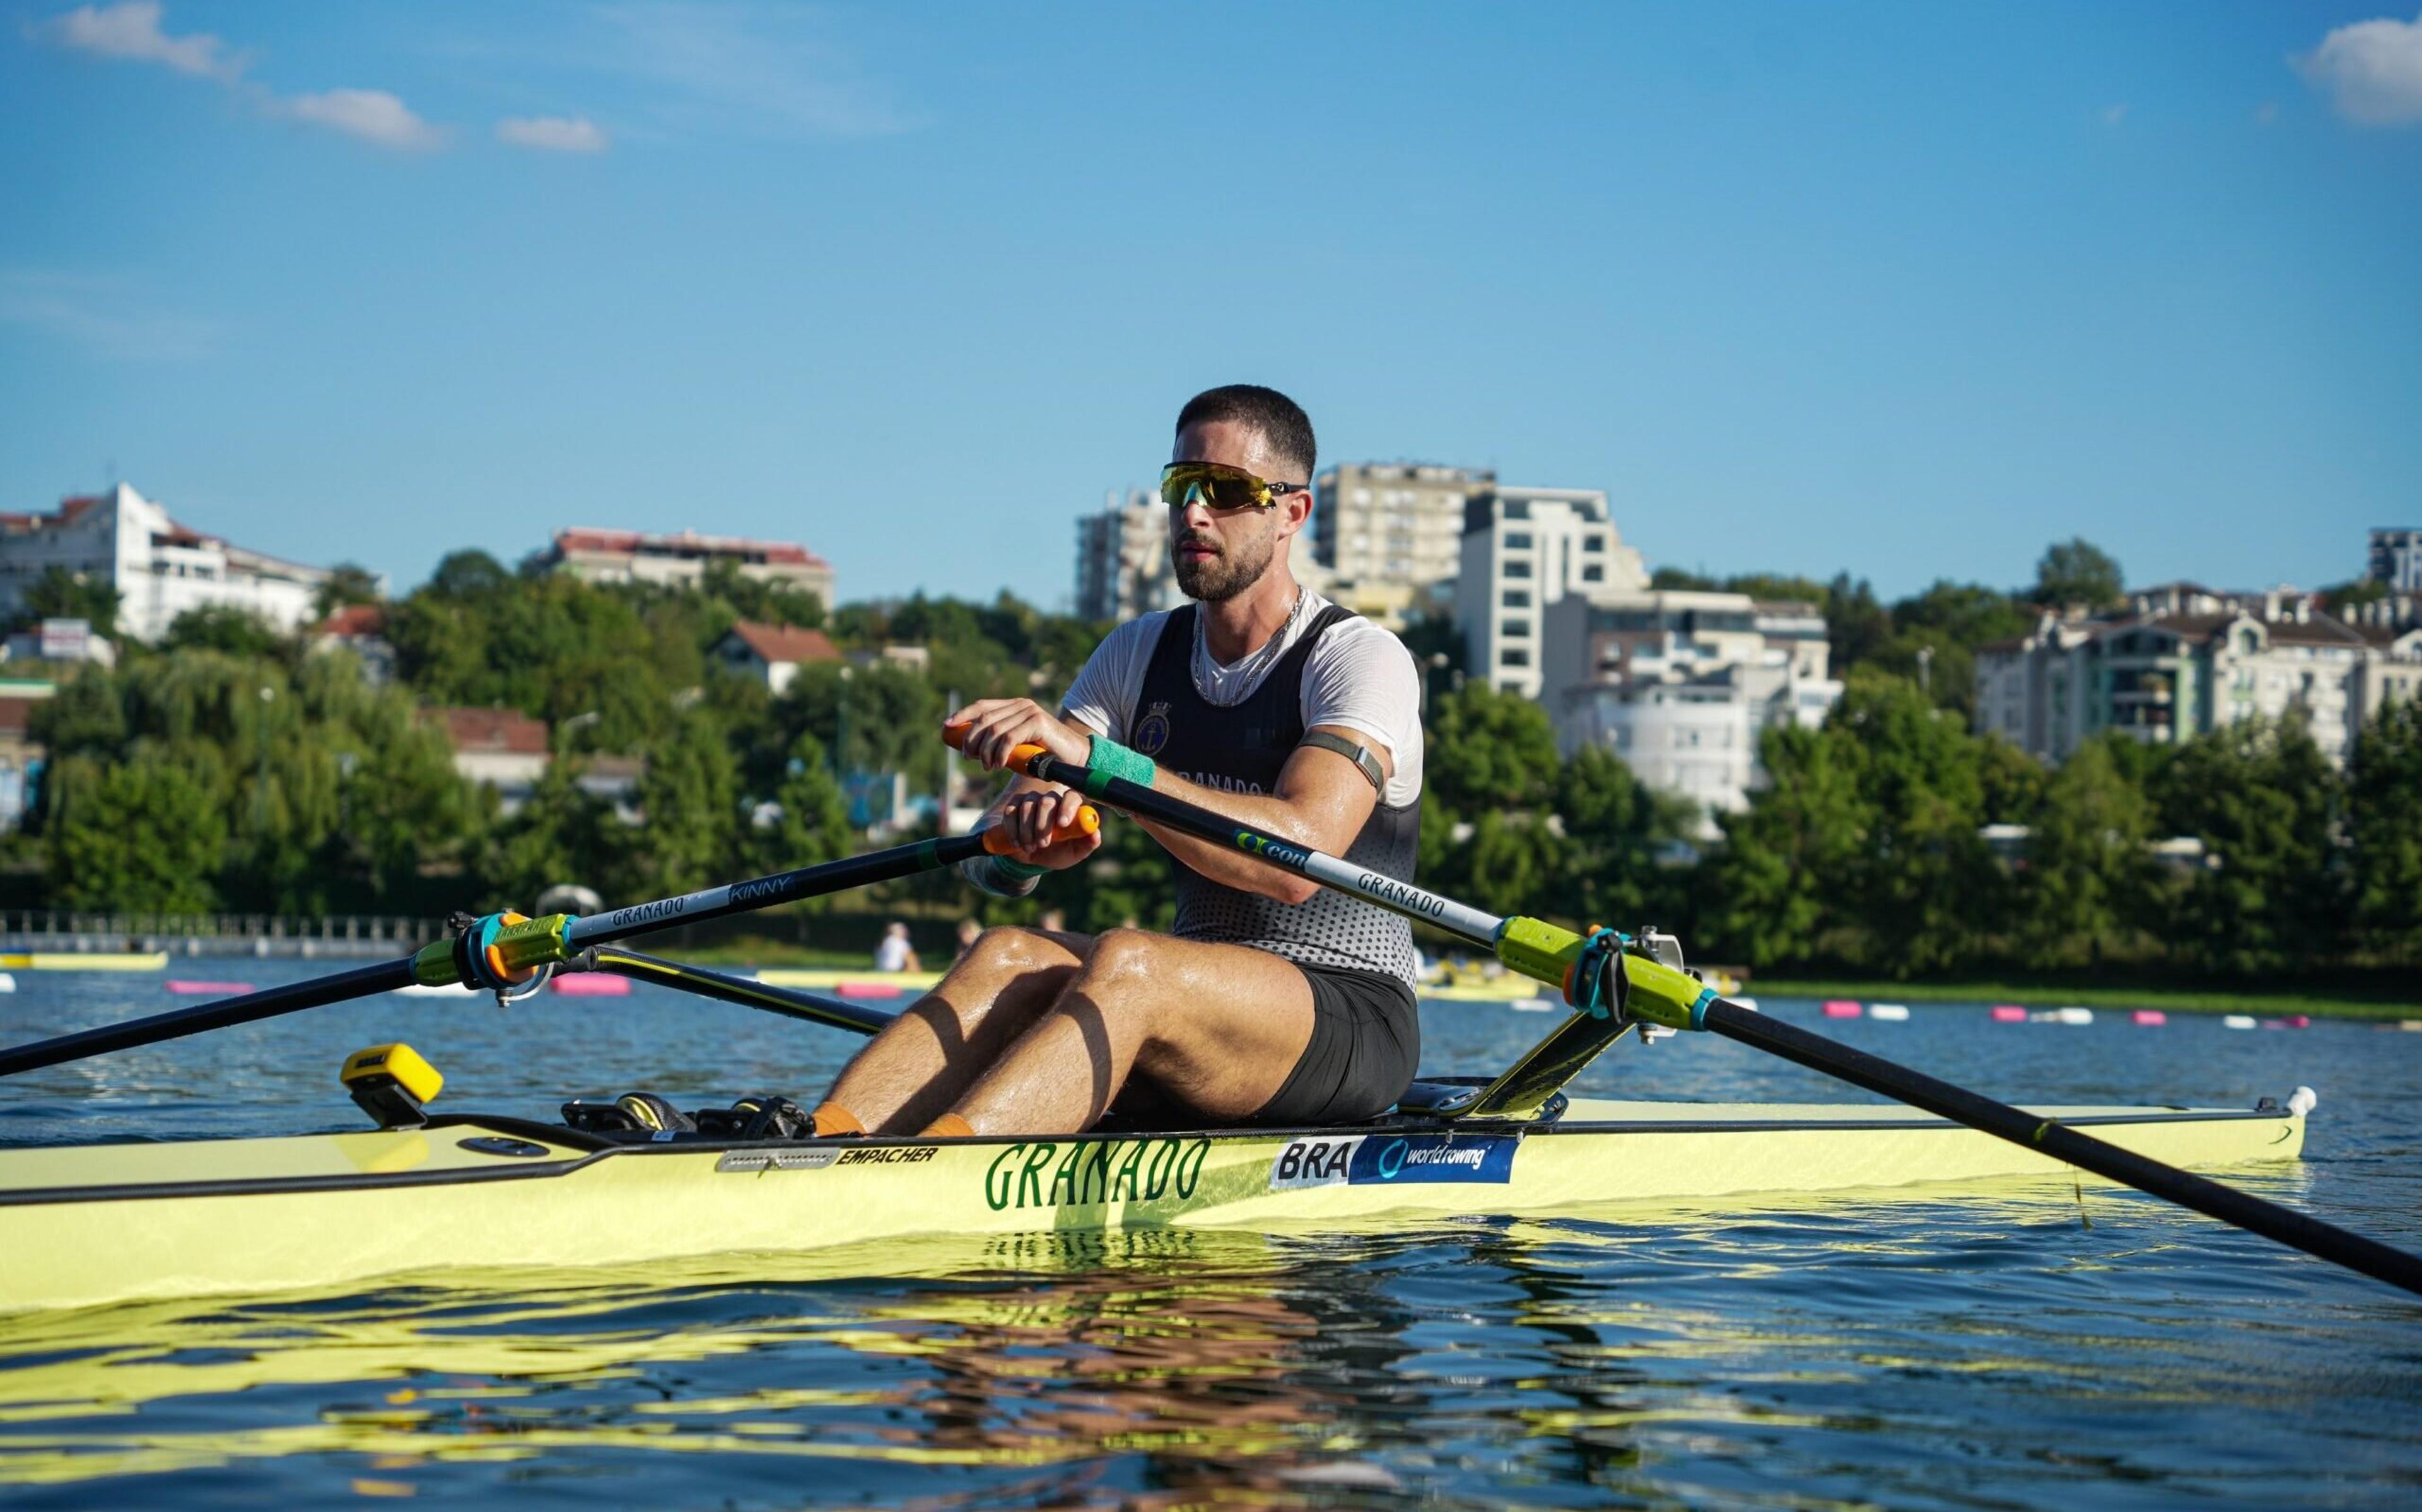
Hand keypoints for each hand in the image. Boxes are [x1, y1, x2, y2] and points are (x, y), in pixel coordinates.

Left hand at [947, 698, 1090, 772]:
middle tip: (970, 759)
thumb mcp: (1018, 745)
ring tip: (987, 767)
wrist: (1076, 757)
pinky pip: (1009, 738)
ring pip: (994, 731)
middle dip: (971, 740)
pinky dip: (999, 754)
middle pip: (984, 719)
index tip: (947, 727)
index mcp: (1015, 705)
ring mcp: (1030, 711)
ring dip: (985, 752)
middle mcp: (1021, 704)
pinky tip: (997, 765)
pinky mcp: (1038, 722)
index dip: (962, 715)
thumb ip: (1000, 741)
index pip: (982, 706)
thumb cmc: (1046, 754)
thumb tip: (971, 748)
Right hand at [996, 786, 1103, 869]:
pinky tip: (1017, 843)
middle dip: (1043, 825)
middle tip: (1043, 845)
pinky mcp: (1014, 805)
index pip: (1072, 797)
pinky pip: (1010, 810)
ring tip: (1030, 848)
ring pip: (1027, 806)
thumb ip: (1087, 844)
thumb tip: (1096, 834)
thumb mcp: (1075, 853)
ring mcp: (1032, 799)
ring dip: (1027, 831)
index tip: (1062, 824)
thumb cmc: (1059, 852)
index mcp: (1071, 806)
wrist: (1034, 857)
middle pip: (1046, 802)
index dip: (1067, 808)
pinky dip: (1012, 828)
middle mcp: (1052, 799)